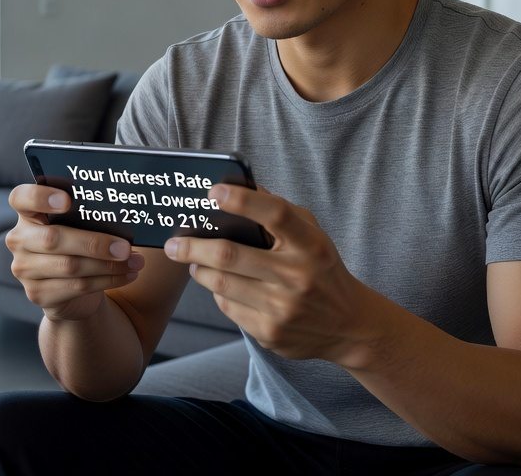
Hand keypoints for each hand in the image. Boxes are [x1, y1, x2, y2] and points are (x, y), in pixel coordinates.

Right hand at [6, 183, 145, 321]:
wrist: (70, 290)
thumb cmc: (77, 244)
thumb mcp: (79, 226)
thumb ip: (88, 217)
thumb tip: (123, 217)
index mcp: (28, 213)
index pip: (21, 198)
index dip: (41, 197)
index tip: (67, 200)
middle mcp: (19, 240)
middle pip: (52, 238)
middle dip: (94, 243)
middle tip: (125, 247)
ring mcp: (24, 269)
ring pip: (69, 266)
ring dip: (108, 265)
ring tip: (135, 262)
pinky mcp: (37, 293)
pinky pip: (76, 286)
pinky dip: (107, 281)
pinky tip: (127, 275)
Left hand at [164, 183, 370, 361]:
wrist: (348, 325)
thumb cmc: (322, 269)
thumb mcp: (313, 235)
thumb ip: (281, 212)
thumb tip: (239, 188)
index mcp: (310, 244)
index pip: (275, 214)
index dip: (241, 200)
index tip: (212, 192)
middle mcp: (297, 276)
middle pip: (229, 255)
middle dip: (192, 245)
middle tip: (172, 242)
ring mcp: (282, 308)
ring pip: (220, 284)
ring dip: (198, 269)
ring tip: (191, 260)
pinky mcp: (270, 333)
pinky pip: (228, 307)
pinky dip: (218, 293)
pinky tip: (221, 285)